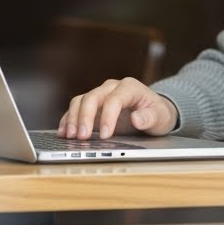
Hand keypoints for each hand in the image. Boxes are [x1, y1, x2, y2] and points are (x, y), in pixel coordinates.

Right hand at [57, 78, 178, 139]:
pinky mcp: (92, 106)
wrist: (153, 111)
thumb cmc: (158, 113)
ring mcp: (100, 96)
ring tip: (70, 136)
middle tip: (82, 137)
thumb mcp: (160, 117)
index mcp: (129, 87)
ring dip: (73, 118)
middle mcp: (111, 88)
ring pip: (80, 101)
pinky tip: (63, 132)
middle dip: (85, 117)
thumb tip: (136, 118)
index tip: (106, 135)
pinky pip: (76, 109)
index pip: (114, 99)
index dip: (108, 116)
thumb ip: (150, 118)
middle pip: (92, 97)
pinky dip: (68, 120)